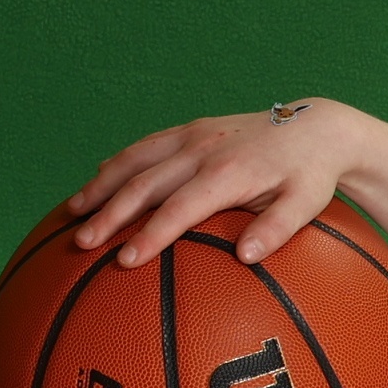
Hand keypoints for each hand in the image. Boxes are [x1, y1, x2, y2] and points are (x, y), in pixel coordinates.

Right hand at [66, 101, 366, 268]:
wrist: (316, 127)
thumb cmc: (311, 176)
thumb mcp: (307, 204)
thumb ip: (278, 228)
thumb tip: (247, 257)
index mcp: (229, 172)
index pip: (181, 207)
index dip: (152, 234)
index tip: (126, 260)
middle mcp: (204, 148)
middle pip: (145, 183)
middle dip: (110, 214)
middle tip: (83, 244)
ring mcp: (193, 134)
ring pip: (135, 160)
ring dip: (100, 186)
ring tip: (71, 214)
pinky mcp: (189, 129)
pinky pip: (144, 147)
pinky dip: (116, 164)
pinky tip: (96, 183)